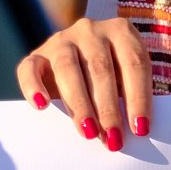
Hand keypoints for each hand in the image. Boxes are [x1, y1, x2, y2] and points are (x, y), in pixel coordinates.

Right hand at [17, 18, 150, 149]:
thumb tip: (136, 130)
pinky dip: (33, 86)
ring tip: (89, 132)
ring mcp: (61, 40)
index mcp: (121, 31)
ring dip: (80, 103)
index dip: (139, 97)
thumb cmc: (116, 76)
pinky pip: (30, 68)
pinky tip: (42, 105)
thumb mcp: (130, 78)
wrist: (83, 60)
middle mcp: (90, 30)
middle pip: (100, 67)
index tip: (141, 129)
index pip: (134, 63)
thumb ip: (133, 96)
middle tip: (113, 139)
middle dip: (108, 107)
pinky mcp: (37, 55)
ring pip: (68, 68)